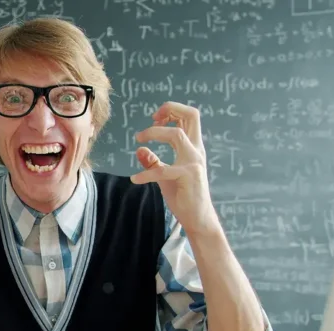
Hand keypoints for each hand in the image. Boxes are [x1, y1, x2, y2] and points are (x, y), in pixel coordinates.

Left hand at [130, 102, 217, 234]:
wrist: (197, 218)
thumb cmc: (183, 196)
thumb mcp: (165, 176)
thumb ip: (154, 162)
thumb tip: (139, 150)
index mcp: (193, 147)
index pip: (189, 116)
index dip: (172, 110)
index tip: (154, 118)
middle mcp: (196, 151)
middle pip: (192, 115)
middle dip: (170, 109)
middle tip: (152, 118)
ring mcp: (194, 162)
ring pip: (176, 134)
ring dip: (154, 133)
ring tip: (139, 139)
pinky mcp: (188, 176)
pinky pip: (163, 170)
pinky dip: (146, 174)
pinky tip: (135, 179)